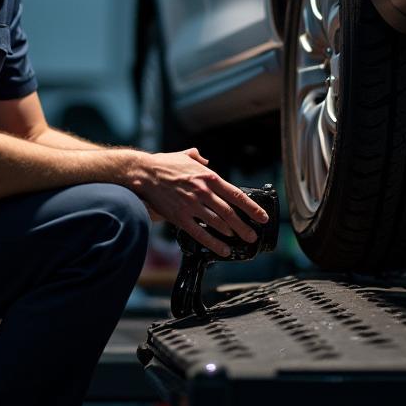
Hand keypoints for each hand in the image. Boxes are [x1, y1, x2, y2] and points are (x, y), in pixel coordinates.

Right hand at [130, 148, 269, 255]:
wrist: (144, 173)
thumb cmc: (164, 164)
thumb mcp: (186, 156)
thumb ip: (199, 159)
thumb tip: (206, 162)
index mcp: (208, 177)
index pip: (236, 195)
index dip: (252, 208)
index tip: (262, 217)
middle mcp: (203, 192)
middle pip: (230, 213)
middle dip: (244, 226)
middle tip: (253, 236)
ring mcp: (192, 205)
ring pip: (217, 223)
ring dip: (231, 234)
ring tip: (240, 240)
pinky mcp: (180, 217)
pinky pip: (200, 233)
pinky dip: (213, 243)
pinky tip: (222, 249)